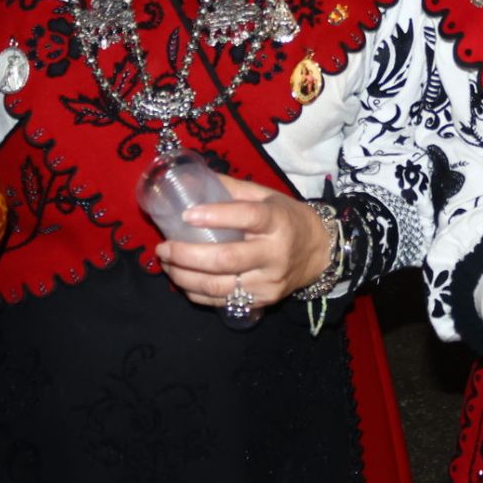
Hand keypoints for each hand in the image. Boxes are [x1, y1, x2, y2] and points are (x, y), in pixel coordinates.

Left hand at [155, 177, 333, 308]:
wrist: (319, 252)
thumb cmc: (287, 218)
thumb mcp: (267, 196)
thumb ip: (232, 190)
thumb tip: (191, 180)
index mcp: (278, 221)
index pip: (248, 217)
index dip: (216, 216)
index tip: (186, 214)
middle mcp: (275, 254)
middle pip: (226, 259)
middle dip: (187, 255)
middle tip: (163, 247)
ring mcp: (269, 282)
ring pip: (219, 286)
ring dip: (184, 276)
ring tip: (166, 263)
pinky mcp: (263, 301)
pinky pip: (222, 301)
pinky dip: (196, 292)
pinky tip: (182, 280)